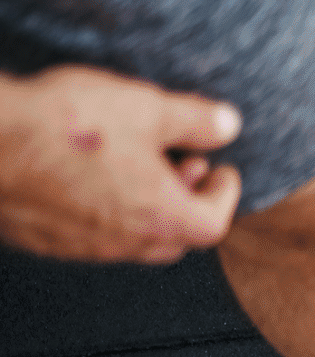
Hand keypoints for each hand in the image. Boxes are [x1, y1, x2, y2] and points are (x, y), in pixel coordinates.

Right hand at [0, 64, 242, 263]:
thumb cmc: (64, 128)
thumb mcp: (144, 109)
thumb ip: (194, 120)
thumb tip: (227, 124)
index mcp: (161, 218)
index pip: (215, 224)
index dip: (225, 196)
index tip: (223, 172)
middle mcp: (125, 243)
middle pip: (176, 238)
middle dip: (188, 202)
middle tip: (186, 168)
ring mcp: (82, 247)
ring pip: (132, 239)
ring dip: (146, 208)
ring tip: (138, 168)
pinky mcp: (45, 240)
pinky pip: (89, 235)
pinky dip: (105, 211)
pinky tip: (89, 177)